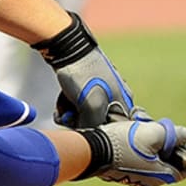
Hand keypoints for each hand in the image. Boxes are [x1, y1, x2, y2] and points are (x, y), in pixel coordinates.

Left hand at [32, 12, 136, 126]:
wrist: (68, 48)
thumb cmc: (83, 75)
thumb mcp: (91, 105)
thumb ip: (94, 125)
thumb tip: (90, 136)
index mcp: (124, 102)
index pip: (118, 130)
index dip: (101, 133)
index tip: (86, 128)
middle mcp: (116, 98)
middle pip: (99, 124)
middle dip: (82, 123)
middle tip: (70, 116)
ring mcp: (101, 92)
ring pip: (86, 116)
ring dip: (72, 115)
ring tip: (64, 105)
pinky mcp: (87, 88)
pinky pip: (79, 106)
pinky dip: (69, 106)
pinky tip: (62, 101)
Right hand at [77, 118, 185, 185]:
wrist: (91, 150)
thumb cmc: (124, 143)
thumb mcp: (154, 133)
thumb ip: (173, 134)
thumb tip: (185, 135)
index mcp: (161, 176)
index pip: (182, 169)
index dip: (181, 151)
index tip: (172, 137)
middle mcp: (148, 181)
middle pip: (164, 160)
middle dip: (161, 142)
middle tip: (151, 128)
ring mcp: (133, 178)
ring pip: (149, 156)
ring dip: (146, 140)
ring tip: (135, 127)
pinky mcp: (120, 172)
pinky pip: (134, 157)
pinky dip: (133, 145)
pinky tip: (124, 133)